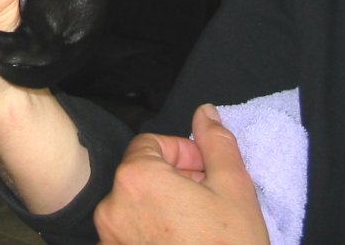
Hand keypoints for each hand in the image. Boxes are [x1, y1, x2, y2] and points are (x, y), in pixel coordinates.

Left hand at [94, 104, 268, 244]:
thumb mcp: (234, 190)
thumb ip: (217, 145)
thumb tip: (206, 112)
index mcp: (136, 178)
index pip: (149, 143)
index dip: (181, 152)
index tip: (205, 171)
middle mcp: (112, 206)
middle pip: (141, 174)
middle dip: (175, 179)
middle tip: (208, 198)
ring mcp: (109, 238)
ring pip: (135, 205)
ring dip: (164, 206)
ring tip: (198, 225)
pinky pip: (130, 234)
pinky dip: (152, 232)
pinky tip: (184, 242)